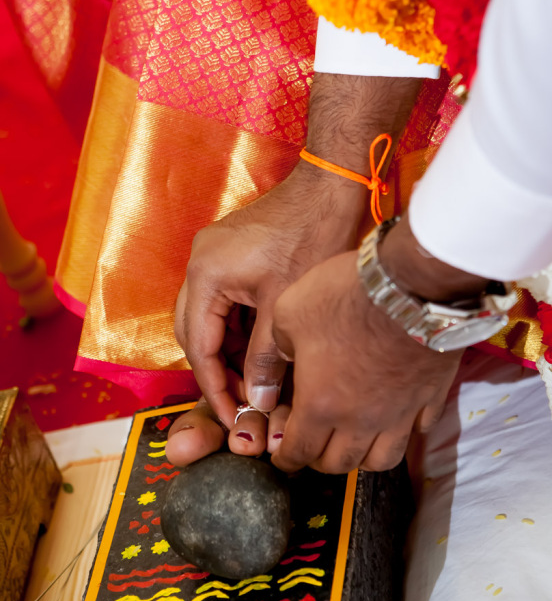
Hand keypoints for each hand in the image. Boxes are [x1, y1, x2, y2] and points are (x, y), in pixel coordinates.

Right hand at [175, 73, 420, 428]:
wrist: (334, 183)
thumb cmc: (314, 235)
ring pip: (206, 319)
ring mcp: (214, 255)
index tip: (234, 417)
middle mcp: (200, 264)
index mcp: (206, 275)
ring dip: (225, 351)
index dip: (216, 388)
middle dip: (215, 372)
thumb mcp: (286, 308)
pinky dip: (236, 328)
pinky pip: (222, 300)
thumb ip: (266, 358)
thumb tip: (258, 400)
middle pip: (192, 334)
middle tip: (241, 404)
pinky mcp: (232, 251)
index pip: (198, 349)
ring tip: (253, 382)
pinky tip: (259, 350)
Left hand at [270, 251, 462, 473]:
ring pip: (382, 459)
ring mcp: (400, 413)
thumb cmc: (344, 296)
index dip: (286, 460)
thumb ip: (274, 354)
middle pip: (339, 463)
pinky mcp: (431, 397)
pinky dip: (406, 433)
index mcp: (320, 405)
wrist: (410, 282)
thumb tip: (272, 379)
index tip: (282, 457)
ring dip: (363, 457)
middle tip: (313, 447)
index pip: (298, 452)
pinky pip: (420, 431)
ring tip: (353, 442)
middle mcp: (360, 420)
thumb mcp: (288, 314)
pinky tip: (397, 420)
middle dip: (320, 461)